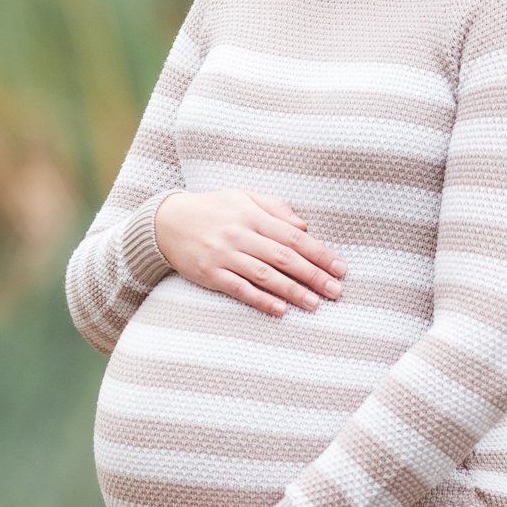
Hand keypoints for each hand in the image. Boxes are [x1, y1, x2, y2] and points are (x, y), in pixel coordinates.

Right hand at [152, 189, 345, 315]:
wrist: (166, 222)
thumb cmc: (212, 209)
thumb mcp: (243, 197)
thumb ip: (275, 208)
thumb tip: (305, 227)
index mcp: (252, 214)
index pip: (293, 236)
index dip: (319, 253)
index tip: (340, 268)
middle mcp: (240, 234)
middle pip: (283, 257)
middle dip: (313, 275)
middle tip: (336, 291)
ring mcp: (224, 255)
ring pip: (265, 276)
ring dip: (293, 291)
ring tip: (315, 304)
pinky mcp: (210, 274)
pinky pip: (240, 289)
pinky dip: (261, 300)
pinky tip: (281, 310)